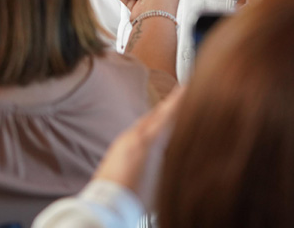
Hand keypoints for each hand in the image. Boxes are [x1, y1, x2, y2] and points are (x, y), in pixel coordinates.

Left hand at [93, 87, 183, 207]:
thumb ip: (172, 157)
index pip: (168, 113)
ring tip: (168, 114)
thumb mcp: (163, 177)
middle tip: (181, 96)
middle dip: (169, 105)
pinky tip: (150, 137)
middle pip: (155, 115)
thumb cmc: (136, 196)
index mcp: (147, 140)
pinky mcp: (115, 150)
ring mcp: (122, 142)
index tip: (187, 87)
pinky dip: (146, 128)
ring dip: (157, 117)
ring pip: (144, 123)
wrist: (106, 206)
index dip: (179, 100)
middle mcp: (133, 136)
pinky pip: (135, 132)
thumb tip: (183, 146)